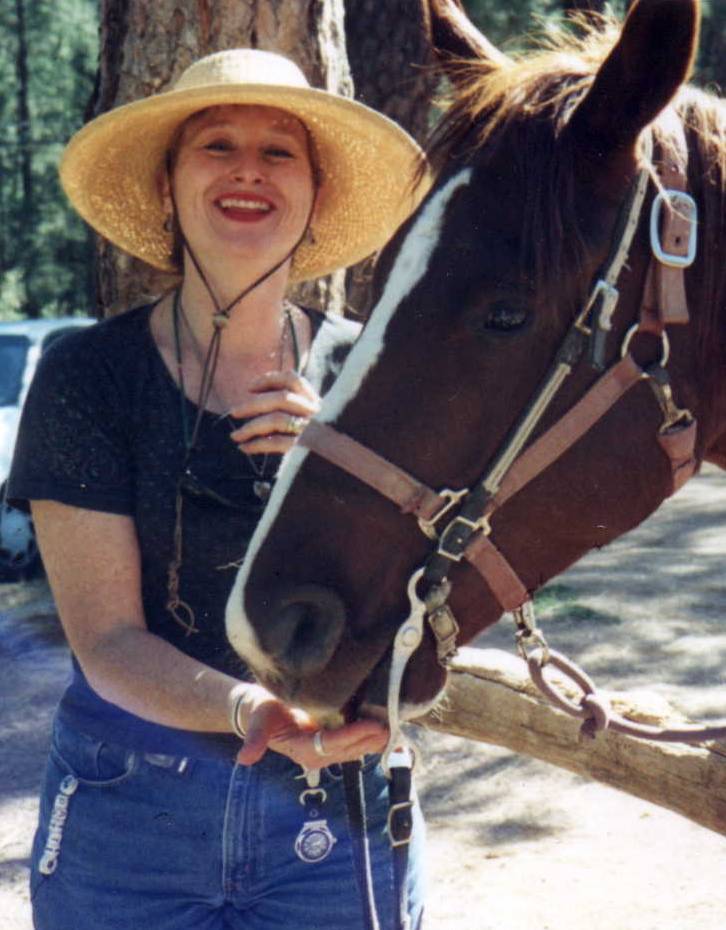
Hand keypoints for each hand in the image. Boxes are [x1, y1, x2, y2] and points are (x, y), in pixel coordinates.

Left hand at [228, 371, 319, 455]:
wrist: (324, 452)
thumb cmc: (297, 424)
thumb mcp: (294, 406)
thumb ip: (278, 394)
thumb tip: (250, 391)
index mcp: (309, 396)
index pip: (292, 379)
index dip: (269, 380)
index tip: (249, 388)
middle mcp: (310, 409)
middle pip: (282, 399)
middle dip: (254, 404)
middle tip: (233, 412)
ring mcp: (305, 427)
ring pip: (277, 420)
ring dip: (250, 428)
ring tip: (234, 436)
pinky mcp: (299, 445)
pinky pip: (276, 443)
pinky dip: (257, 445)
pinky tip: (244, 448)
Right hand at [235, 683, 387, 768]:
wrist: (262, 712)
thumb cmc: (262, 712)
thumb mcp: (258, 722)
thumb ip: (255, 740)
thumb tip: (244, 758)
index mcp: (301, 750)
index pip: (331, 744)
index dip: (353, 735)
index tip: (373, 726)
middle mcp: (316, 755)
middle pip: (348, 749)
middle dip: (370, 739)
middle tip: (392, 726)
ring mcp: (325, 751)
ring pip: (354, 749)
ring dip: (373, 741)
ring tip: (393, 729)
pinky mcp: (331, 743)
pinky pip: (353, 744)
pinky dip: (369, 739)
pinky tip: (386, 732)